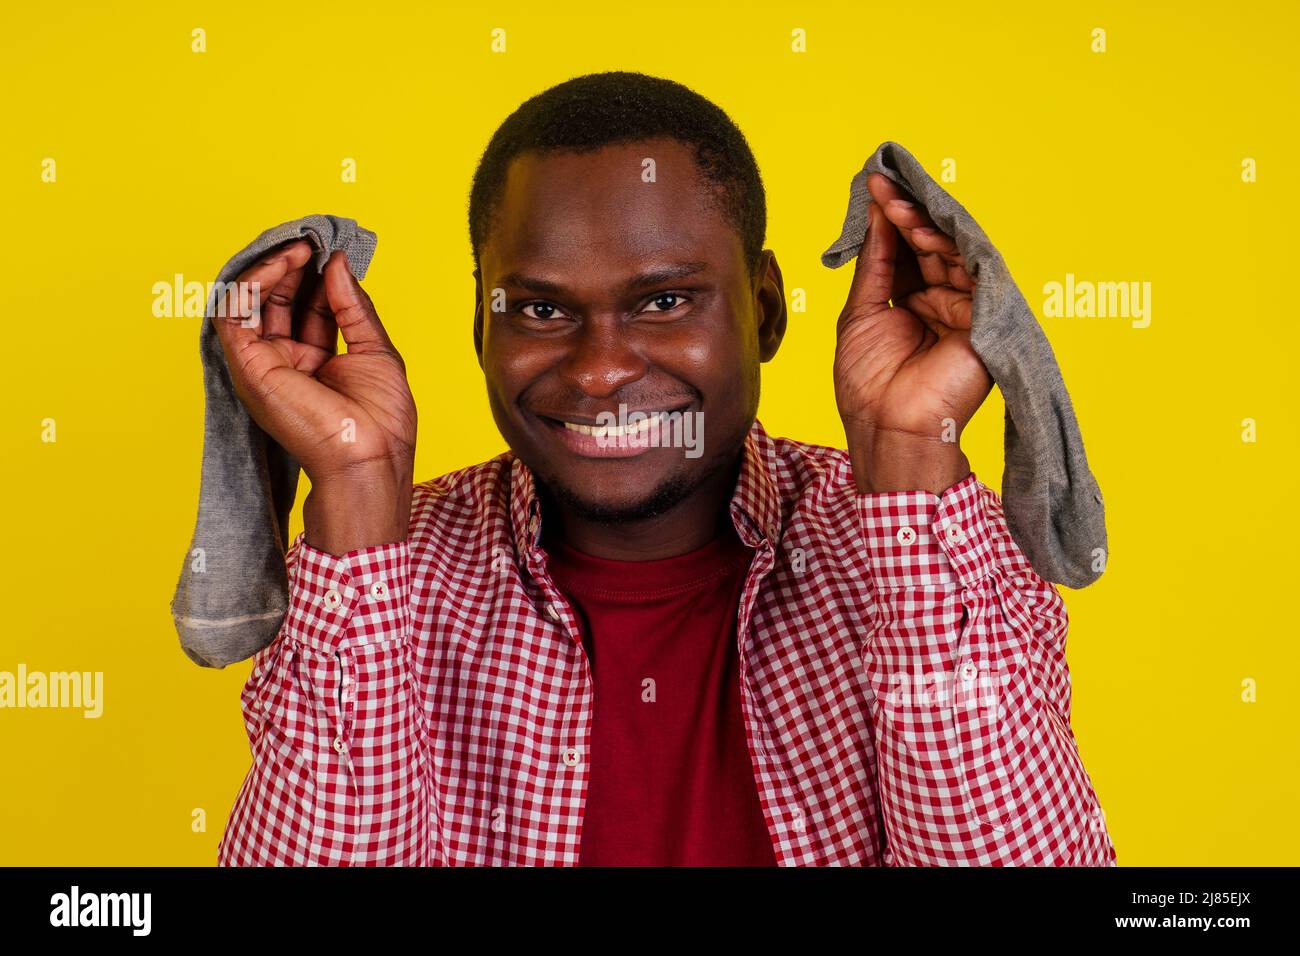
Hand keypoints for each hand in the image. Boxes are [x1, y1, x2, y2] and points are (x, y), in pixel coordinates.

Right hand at [212, 242, 416, 553]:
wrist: (369, 457)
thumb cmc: (380, 420)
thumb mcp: (375, 350)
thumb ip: (352, 306)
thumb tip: (337, 263)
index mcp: (316, 362)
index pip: (308, 306)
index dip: (317, 276)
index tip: (332, 251)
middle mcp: (285, 362)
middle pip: (277, 300)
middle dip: (294, 267)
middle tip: (313, 242)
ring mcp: (263, 364)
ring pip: (250, 301)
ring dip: (273, 268)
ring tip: (300, 249)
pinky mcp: (248, 365)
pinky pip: (235, 311)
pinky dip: (255, 281)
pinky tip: (284, 264)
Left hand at [834, 173, 992, 493]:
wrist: (888, 425)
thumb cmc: (869, 382)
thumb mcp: (861, 311)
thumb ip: (876, 263)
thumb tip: (878, 216)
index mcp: (914, 303)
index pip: (907, 249)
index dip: (891, 218)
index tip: (873, 187)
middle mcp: (943, 302)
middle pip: (930, 244)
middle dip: (906, 212)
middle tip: (883, 186)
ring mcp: (966, 307)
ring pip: (951, 250)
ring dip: (922, 224)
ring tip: (896, 206)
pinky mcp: (985, 315)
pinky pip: (971, 267)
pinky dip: (945, 243)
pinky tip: (918, 227)